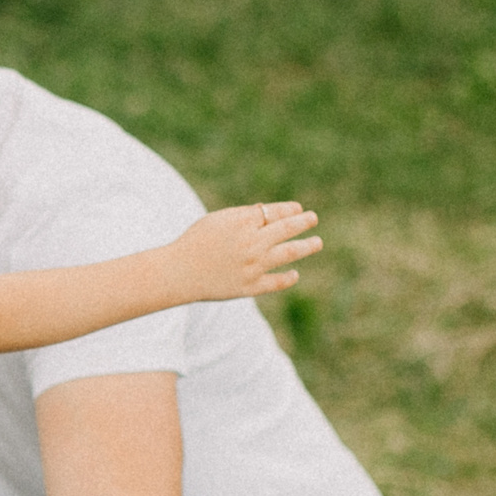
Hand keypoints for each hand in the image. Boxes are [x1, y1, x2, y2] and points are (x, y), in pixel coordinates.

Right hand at [171, 202, 320, 302]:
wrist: (178, 272)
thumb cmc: (195, 242)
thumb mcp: (218, 219)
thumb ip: (243, 216)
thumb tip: (267, 213)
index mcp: (244, 222)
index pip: (276, 212)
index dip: (290, 210)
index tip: (298, 209)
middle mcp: (253, 242)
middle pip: (287, 229)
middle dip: (304, 222)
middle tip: (313, 218)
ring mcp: (253, 265)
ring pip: (289, 253)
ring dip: (307, 247)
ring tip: (317, 242)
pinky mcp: (249, 286)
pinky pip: (276, 282)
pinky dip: (288, 278)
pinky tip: (295, 274)